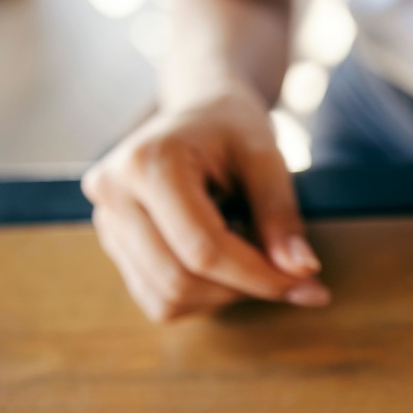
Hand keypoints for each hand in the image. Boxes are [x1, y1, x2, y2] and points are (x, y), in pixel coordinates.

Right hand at [82, 90, 328, 321]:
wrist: (201, 113)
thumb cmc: (233, 127)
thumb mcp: (266, 157)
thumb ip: (281, 214)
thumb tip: (301, 271)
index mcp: (148, 163)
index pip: (203, 249)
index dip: (259, 276)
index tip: (307, 285)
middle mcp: (113, 193)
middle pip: (179, 279)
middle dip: (242, 288)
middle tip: (286, 274)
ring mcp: (106, 222)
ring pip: (166, 297)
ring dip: (222, 295)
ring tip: (251, 255)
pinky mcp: (114, 244)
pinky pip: (157, 299)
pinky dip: (200, 296)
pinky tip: (224, 262)